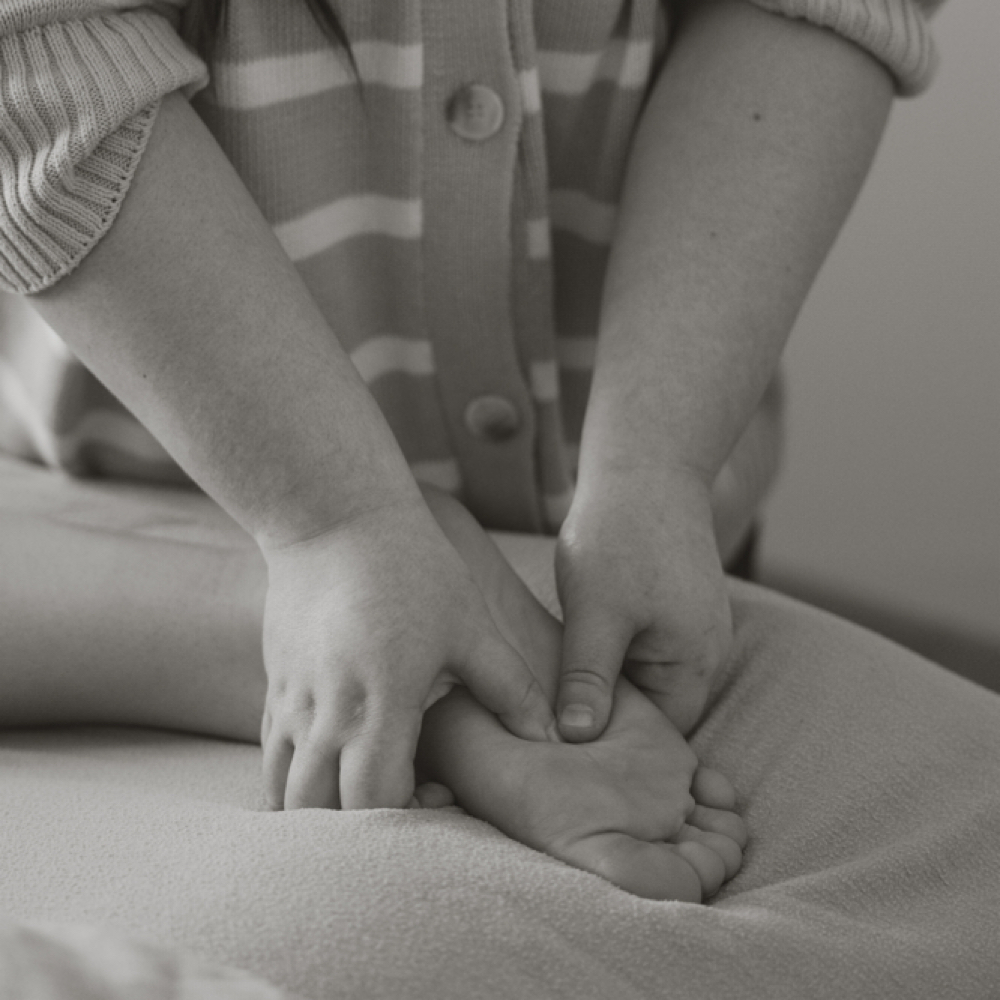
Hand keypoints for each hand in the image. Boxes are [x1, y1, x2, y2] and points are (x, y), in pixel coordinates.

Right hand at [259, 499, 554, 810]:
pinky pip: (271, 757)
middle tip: (403, 803)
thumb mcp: (470, 625)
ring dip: (320, 812)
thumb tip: (550, 736)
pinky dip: (296, 780)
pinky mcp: (275, 686)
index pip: (376, 801)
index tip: (439, 796)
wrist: (332, 516)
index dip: (408, 820)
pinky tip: (331, 766)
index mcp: (380, 702)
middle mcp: (325, 713)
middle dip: (359, 831)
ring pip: (285, 792)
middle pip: (321, 812)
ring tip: (362, 795)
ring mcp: (290, 701)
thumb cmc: (411, 567)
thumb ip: (510, 688)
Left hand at [555, 471, 731, 738]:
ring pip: (639, 680)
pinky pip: (639, 650)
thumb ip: (588, 678)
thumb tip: (576, 740)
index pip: (655, 738)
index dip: (606, 746)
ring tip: (552, 679)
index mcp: (694, 666)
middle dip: (602, 715)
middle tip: (543, 719)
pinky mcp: (672, 610)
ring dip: (601, 681)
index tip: (554, 747)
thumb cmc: (621, 535)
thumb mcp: (596, 613)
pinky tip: (570, 643)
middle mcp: (703, 655)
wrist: (644, 465)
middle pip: (649, 712)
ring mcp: (691, 631)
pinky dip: (607, 653)